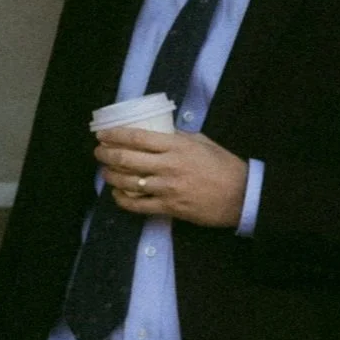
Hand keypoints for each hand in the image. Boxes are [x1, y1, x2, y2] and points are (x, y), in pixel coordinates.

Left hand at [96, 125, 248, 229]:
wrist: (240, 195)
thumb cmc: (223, 166)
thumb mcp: (201, 142)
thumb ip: (178, 137)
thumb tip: (159, 132)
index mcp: (176, 146)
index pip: (137, 137)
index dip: (115, 136)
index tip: (103, 135)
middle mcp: (168, 166)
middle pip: (126, 159)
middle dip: (106, 155)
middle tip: (98, 152)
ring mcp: (166, 188)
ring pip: (127, 182)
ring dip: (110, 176)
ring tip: (104, 171)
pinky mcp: (168, 208)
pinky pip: (137, 205)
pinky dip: (122, 199)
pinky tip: (117, 193)